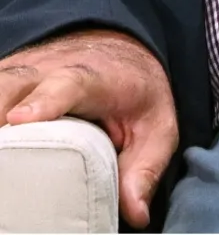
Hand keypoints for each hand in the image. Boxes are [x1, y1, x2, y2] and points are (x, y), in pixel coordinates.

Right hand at [0, 27, 177, 227]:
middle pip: (11, 87)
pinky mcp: (3, 81)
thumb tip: (135, 213)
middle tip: (5, 162)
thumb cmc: (136, 92)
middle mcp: (49, 69)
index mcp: (94, 79)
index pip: (67, 84)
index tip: (22, 118)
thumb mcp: (157, 126)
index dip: (43, 101)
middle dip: (0, 121)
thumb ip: (145, 167)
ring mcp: (21, 73)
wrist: (120, 51)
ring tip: (1, 164)